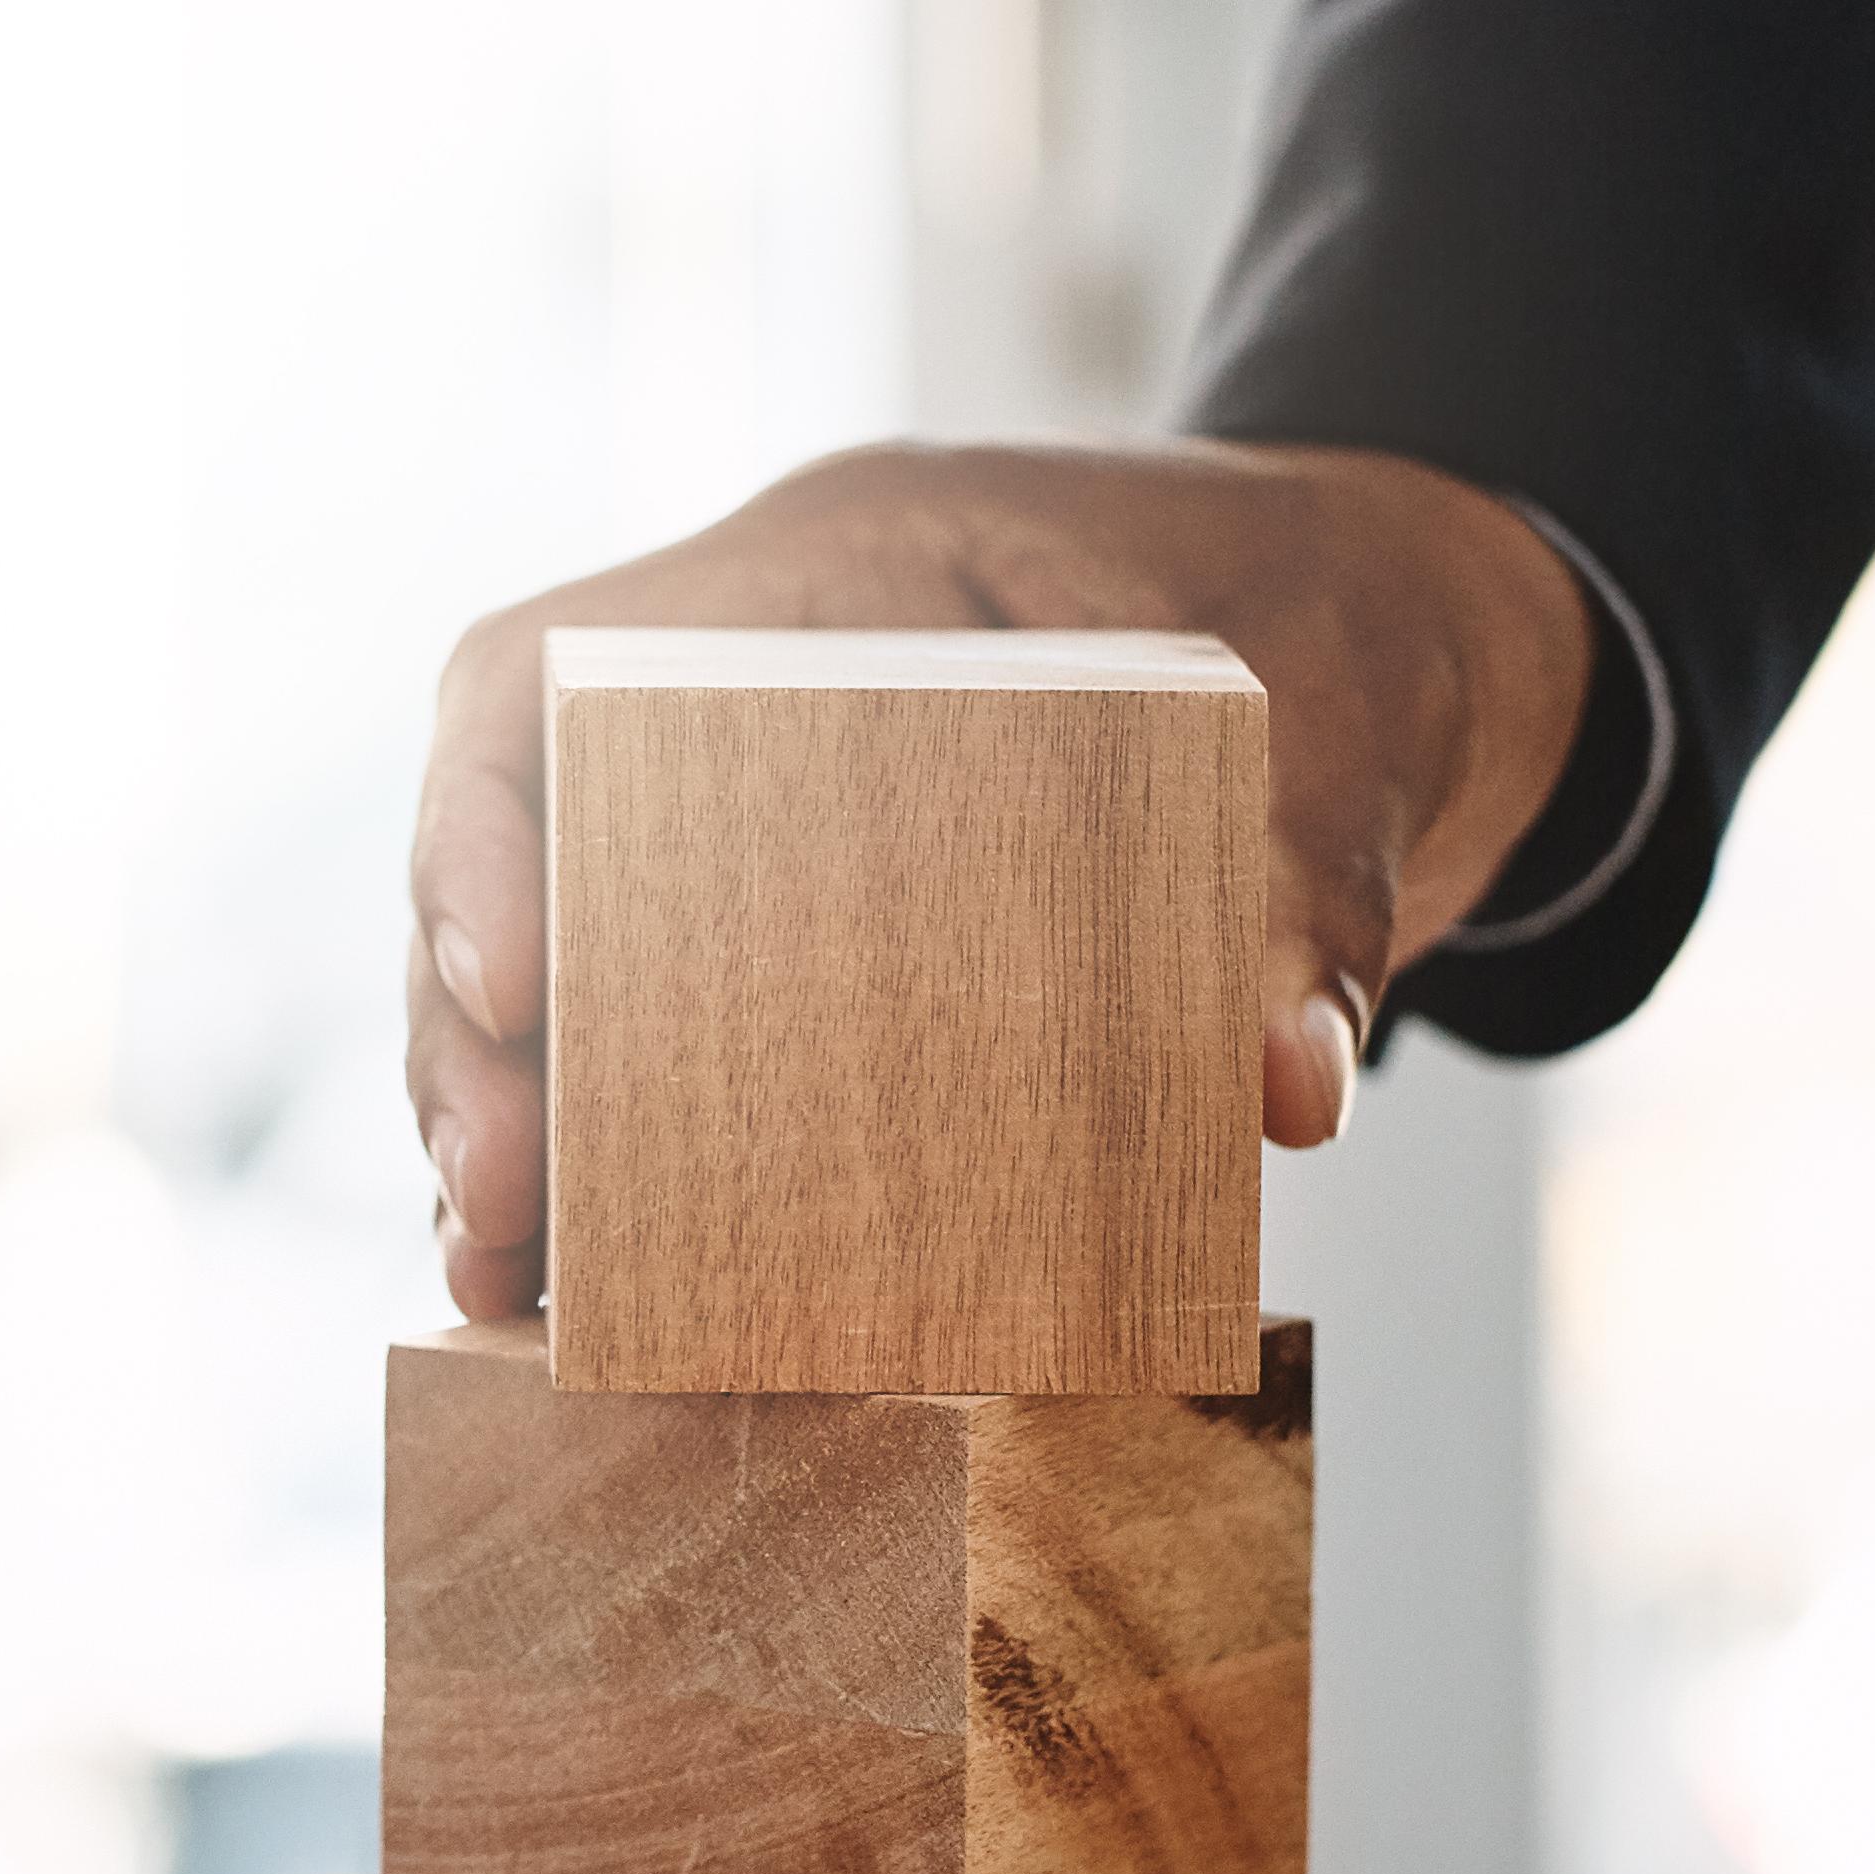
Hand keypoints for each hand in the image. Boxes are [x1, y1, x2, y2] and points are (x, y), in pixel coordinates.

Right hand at [405, 439, 1593, 1324]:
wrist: (1401, 640)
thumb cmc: (1334, 624)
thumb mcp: (1337, 725)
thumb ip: (1307, 891)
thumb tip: (1290, 1091)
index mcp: (827, 574)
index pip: (549, 674)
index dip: (478, 829)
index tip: (501, 989)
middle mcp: (746, 694)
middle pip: (516, 855)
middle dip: (474, 1039)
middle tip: (494, 1210)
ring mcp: (762, 816)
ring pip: (559, 969)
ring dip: (517, 1125)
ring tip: (501, 1285)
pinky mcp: (811, 934)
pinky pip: (671, 1045)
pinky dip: (628, 1172)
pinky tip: (592, 1299)